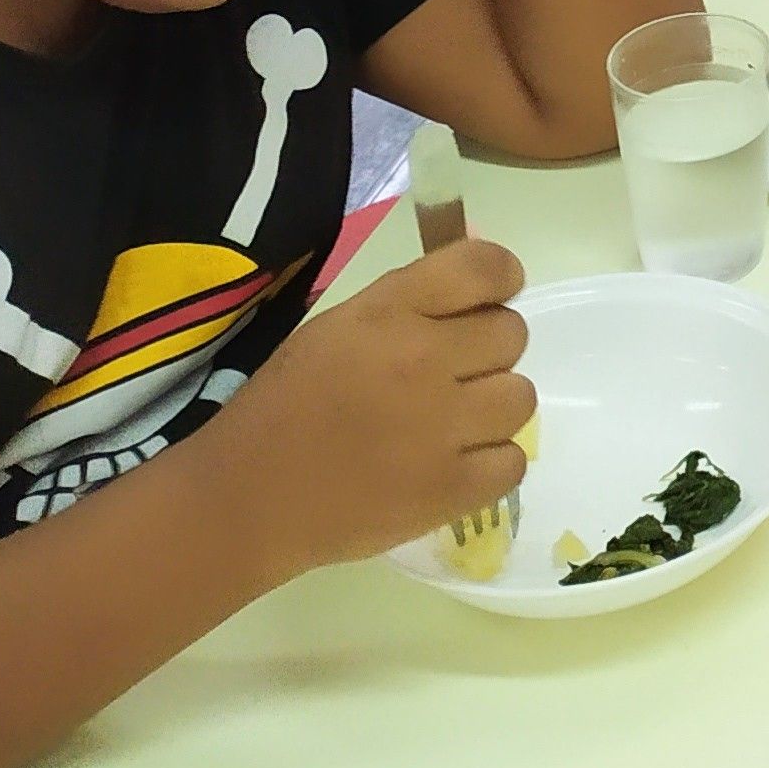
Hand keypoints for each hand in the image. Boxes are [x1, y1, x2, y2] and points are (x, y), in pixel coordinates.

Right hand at [215, 237, 533, 578]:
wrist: (248, 499)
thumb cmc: (287, 404)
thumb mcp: (339, 327)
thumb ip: (412, 303)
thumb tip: (485, 280)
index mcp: (389, 312)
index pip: (486, 268)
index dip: (500, 278)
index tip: (489, 300)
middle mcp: (424, 360)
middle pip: (512, 334)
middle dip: (488, 350)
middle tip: (450, 375)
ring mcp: (442, 428)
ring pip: (520, 398)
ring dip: (492, 408)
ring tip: (450, 425)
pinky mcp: (451, 489)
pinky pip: (513, 462)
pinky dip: (490, 465)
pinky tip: (452, 465)